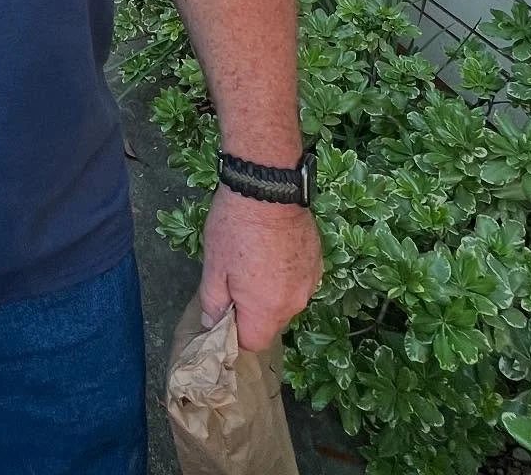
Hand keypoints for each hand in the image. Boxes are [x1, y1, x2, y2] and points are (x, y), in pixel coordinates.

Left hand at [199, 184, 321, 351]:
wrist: (267, 189)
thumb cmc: (235, 228)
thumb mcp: (213, 265)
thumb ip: (213, 302)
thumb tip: (212, 324)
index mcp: (268, 310)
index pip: (253, 342)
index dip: (235, 331)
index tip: (225, 309)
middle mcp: (295, 303)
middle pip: (271, 323)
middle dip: (252, 311)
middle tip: (234, 279)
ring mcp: (310, 283)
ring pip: (286, 302)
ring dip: (270, 292)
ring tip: (252, 260)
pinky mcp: (317, 263)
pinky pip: (298, 282)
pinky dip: (285, 275)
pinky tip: (271, 251)